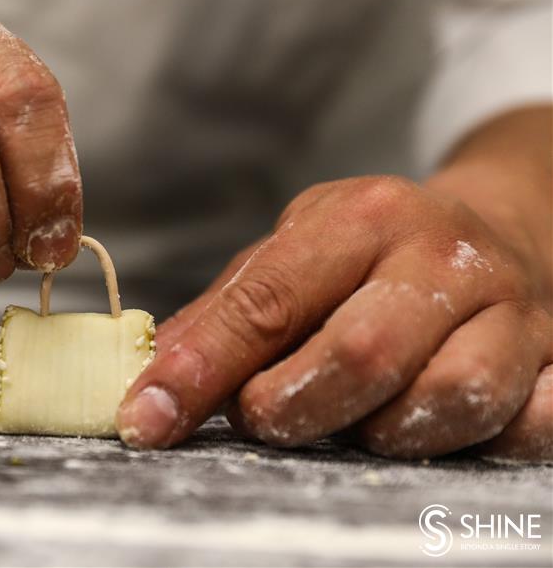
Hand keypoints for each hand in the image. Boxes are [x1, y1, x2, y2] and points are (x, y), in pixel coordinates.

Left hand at [117, 173, 550, 458]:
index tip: (146, 419)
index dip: (201, 367)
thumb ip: (229, 314)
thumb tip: (153, 383)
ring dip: (380, 433)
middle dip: (293, 407)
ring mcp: (511, 310)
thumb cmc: (370, 254)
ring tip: (353, 422)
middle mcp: (443, 256)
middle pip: (362, 354)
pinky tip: (438, 426)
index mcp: (362, 218)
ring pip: (450, 398)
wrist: (490, 231)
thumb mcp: (294, 253)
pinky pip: (533, 424)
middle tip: (262, 419)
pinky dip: (480, 443)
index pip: (268, 299)